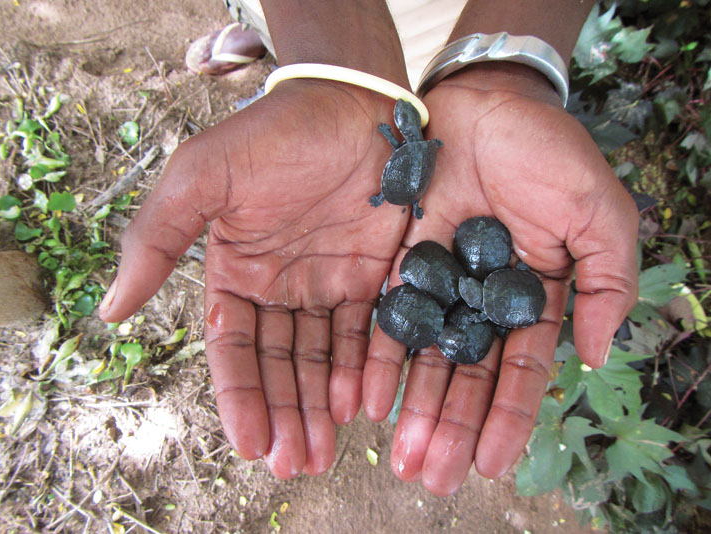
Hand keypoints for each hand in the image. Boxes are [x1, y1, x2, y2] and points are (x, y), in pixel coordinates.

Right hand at [99, 81, 408, 476]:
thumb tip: (109, 309)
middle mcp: (281, 287)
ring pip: (323, 357)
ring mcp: (329, 284)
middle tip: (297, 464)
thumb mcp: (201, 179)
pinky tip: (362, 404)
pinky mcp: (375, 275)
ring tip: (326, 452)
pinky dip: (364, 369)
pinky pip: (368, 331)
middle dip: (286, 413)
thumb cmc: (271, 135)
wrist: (348, 102)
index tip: (251, 443)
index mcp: (236, 273)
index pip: (233, 348)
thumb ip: (157, 240)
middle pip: (280, 364)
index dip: (241, 396)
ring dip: (321, 405)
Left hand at [362, 63, 638, 494]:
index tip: (492, 466)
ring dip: (412, 408)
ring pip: (423, 357)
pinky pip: (384, 318)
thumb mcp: (597, 211)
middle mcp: (479, 300)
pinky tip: (365, 399)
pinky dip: (376, 359)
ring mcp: (436, 284)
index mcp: (530, 296)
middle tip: (432, 477)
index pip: (519, 370)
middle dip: (450, 426)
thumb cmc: (544, 151)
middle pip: (465, 375)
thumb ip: (608, 281)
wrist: (481, 102)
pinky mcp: (394, 264)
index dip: (506, 418)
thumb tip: (600, 356)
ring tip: (400, 456)